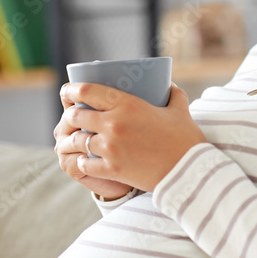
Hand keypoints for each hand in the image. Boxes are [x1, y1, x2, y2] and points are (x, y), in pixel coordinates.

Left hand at [60, 81, 206, 192]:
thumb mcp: (180, 110)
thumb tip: (169, 85)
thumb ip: (173, 94)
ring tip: (77, 140)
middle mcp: (114, 124)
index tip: (67, 91)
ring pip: (77, 140)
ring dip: (74, 139)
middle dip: (71, 115)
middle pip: (76, 116)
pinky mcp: (111, 168)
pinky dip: (84, 161)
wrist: (188, 172)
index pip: (87, 91)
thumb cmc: (185, 140)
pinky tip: (86, 160)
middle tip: (73, 116)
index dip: (71, 90)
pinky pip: (85, 163)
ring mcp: (110, 148)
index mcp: (128, 105)